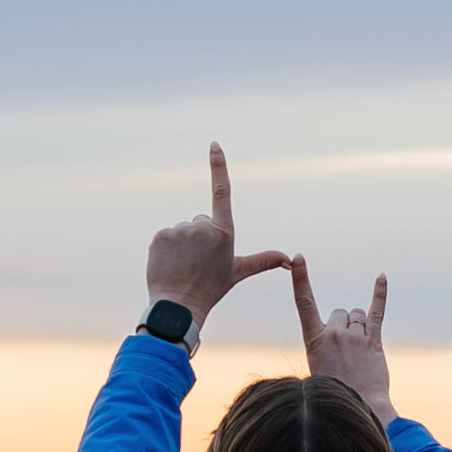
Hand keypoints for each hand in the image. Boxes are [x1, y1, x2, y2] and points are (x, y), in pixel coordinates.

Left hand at [145, 142, 289, 329]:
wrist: (179, 305)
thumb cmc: (211, 288)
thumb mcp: (238, 272)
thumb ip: (264, 261)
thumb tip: (291, 260)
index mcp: (223, 232)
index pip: (222, 192)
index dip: (218, 167)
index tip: (214, 145)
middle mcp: (202, 227)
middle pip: (200, 222)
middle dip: (200, 238)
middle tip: (199, 262)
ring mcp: (180, 230)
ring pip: (182, 231)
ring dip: (183, 245)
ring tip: (184, 266)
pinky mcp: (161, 235)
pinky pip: (165, 236)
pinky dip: (166, 249)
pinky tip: (170, 264)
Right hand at [290, 254, 395, 428]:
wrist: (361, 407)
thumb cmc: (336, 390)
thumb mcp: (318, 367)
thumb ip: (324, 344)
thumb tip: (334, 331)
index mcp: (314, 340)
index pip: (304, 302)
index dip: (301, 279)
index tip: (298, 258)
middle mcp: (333, 333)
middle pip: (339, 312)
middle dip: (343, 325)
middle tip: (345, 352)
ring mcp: (354, 336)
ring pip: (357, 315)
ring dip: (359, 325)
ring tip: (359, 351)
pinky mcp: (374, 341)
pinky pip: (377, 312)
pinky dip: (380, 293)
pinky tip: (381, 277)